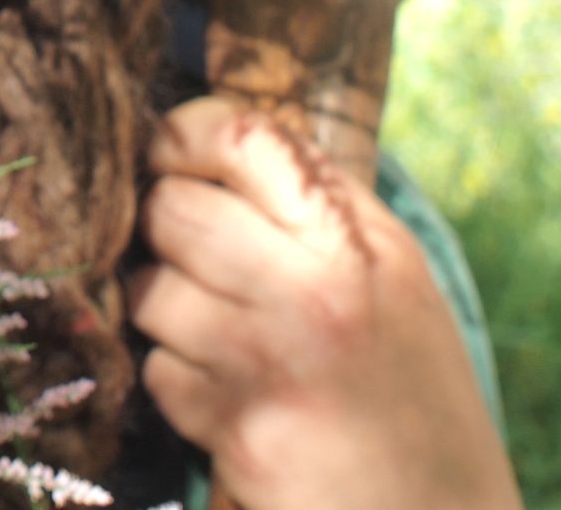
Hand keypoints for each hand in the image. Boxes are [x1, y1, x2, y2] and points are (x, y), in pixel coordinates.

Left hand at [127, 97, 521, 509]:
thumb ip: (313, 214)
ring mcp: (278, 355)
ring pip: (152, 291)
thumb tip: (201, 145)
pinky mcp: (243, 425)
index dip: (181, 135)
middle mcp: (324, 287)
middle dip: (159, 232)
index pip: (242, 136)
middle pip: (173, 208)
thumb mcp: (391, 284)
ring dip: (163, 315)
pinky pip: (160, 371)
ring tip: (220, 343)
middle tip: (186, 262)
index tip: (166, 157)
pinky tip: (231, 406)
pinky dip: (177, 386)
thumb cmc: (408, 401)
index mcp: (363, 240)